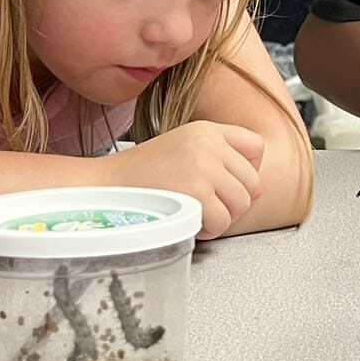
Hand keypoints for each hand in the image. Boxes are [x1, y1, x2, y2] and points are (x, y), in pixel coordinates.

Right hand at [97, 120, 264, 238]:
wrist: (102, 188)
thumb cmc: (140, 177)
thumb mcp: (183, 152)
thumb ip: (220, 162)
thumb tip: (257, 189)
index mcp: (207, 129)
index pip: (256, 147)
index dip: (247, 171)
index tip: (225, 183)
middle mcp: (209, 143)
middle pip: (253, 182)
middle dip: (232, 202)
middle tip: (204, 206)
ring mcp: (204, 165)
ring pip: (242, 204)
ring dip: (220, 218)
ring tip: (193, 212)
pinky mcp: (196, 190)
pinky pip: (223, 222)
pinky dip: (207, 230)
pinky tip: (187, 220)